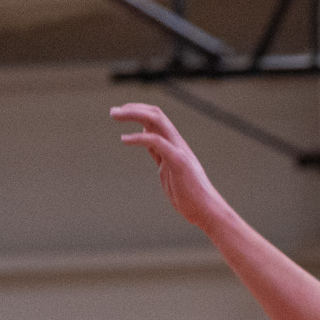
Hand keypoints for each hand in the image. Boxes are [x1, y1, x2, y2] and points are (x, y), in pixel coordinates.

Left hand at [111, 102, 227, 226]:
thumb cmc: (189, 196)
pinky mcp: (178, 162)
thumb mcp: (170, 169)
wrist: (206, 211)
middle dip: (133, 108)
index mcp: (175, 145)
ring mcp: (179, 151)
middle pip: (156, 114)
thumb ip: (160, 155)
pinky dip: (138, 137)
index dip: (138, 111)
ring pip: (157, 121)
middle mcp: (177, 143)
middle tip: (113, 112)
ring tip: (115, 115)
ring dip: (134, 114)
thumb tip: (149, 144)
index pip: (157, 118)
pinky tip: (124, 139)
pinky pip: (157, 141)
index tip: (121, 113)